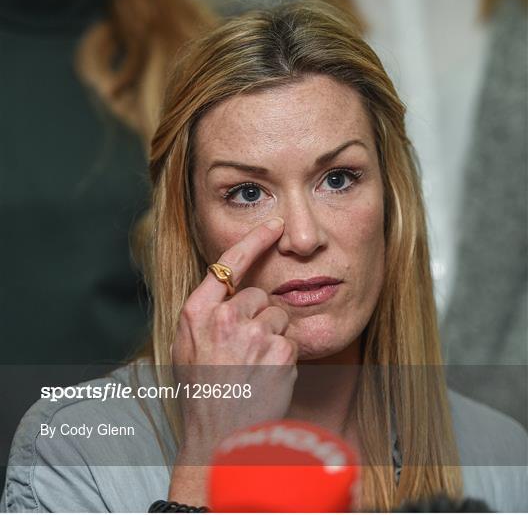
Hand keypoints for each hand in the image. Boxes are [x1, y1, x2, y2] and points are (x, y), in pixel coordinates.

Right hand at [171, 217, 297, 463]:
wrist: (219, 435)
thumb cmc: (203, 390)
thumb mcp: (187, 346)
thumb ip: (206, 314)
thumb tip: (229, 290)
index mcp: (197, 313)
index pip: (228, 264)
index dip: (254, 240)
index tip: (273, 225)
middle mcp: (224, 318)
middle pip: (259, 296)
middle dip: (258, 316)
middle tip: (245, 349)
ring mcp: (253, 334)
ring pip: (277, 317)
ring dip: (272, 336)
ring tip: (254, 365)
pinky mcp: (279, 352)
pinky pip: (290, 339)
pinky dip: (283, 355)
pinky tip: (266, 374)